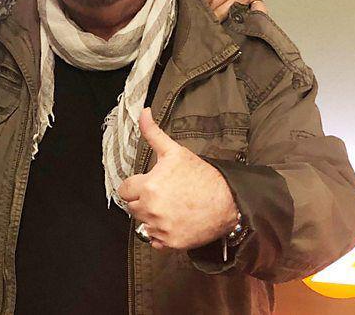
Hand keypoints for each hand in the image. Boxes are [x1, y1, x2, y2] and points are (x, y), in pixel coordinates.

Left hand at [118, 108, 238, 250]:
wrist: (229, 202)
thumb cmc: (201, 176)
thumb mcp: (175, 152)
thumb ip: (153, 133)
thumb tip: (143, 112)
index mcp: (148, 186)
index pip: (124, 190)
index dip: (135, 186)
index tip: (148, 183)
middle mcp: (151, 209)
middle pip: (132, 207)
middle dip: (143, 200)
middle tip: (162, 195)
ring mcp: (161, 228)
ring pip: (143, 224)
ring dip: (151, 217)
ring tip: (170, 207)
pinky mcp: (171, 243)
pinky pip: (155, 240)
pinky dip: (161, 233)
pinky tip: (174, 222)